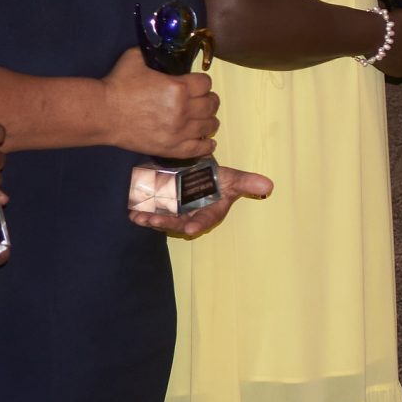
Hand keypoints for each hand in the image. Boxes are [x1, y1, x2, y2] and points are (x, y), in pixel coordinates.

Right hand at [101, 48, 218, 159]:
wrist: (103, 114)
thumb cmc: (118, 85)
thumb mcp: (135, 58)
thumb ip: (154, 54)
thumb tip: (161, 52)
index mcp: (179, 88)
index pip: (206, 83)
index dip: (202, 82)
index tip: (196, 84)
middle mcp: (184, 110)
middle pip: (211, 104)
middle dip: (209, 100)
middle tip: (202, 100)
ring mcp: (179, 132)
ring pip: (209, 126)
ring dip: (209, 120)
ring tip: (204, 119)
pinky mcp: (171, 148)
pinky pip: (198, 149)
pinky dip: (206, 145)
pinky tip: (208, 141)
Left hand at [130, 165, 271, 238]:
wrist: (200, 173)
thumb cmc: (219, 179)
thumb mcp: (233, 178)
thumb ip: (247, 183)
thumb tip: (269, 186)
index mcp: (210, 212)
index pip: (205, 220)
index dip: (199, 224)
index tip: (190, 229)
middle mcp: (192, 216)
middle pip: (179, 223)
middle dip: (166, 224)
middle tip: (154, 222)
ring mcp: (176, 213)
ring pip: (162, 219)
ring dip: (150, 220)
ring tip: (139, 218)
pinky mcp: (163, 208)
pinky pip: (152, 213)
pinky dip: (142, 214)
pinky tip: (132, 213)